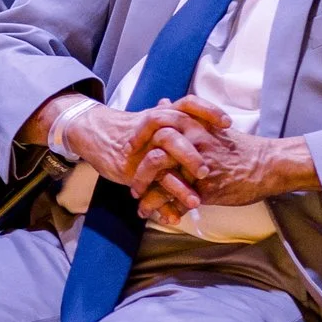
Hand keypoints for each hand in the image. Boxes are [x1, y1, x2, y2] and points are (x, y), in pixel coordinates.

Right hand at [57, 99, 213, 213]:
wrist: (93, 131)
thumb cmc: (127, 127)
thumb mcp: (149, 117)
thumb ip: (168, 113)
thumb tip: (180, 105)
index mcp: (161, 115)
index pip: (188, 105)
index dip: (208, 111)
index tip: (227, 124)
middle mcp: (151, 131)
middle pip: (172, 137)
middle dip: (191, 155)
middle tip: (206, 172)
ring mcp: (139, 152)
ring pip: (160, 167)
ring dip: (179, 187)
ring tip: (195, 202)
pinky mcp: (129, 171)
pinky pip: (147, 188)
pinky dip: (160, 205)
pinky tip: (173, 216)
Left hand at [144, 97, 317, 215]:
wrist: (267, 165)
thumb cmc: (237, 147)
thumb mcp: (210, 125)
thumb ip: (185, 115)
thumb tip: (163, 101)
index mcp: (193, 126)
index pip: (155, 125)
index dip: (138, 137)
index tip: (129, 149)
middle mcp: (193, 145)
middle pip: (153, 157)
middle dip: (138, 174)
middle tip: (132, 184)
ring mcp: (198, 169)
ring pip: (162, 183)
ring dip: (147, 197)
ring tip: (140, 205)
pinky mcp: (205, 191)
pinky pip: (178, 202)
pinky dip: (165, 210)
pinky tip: (159, 216)